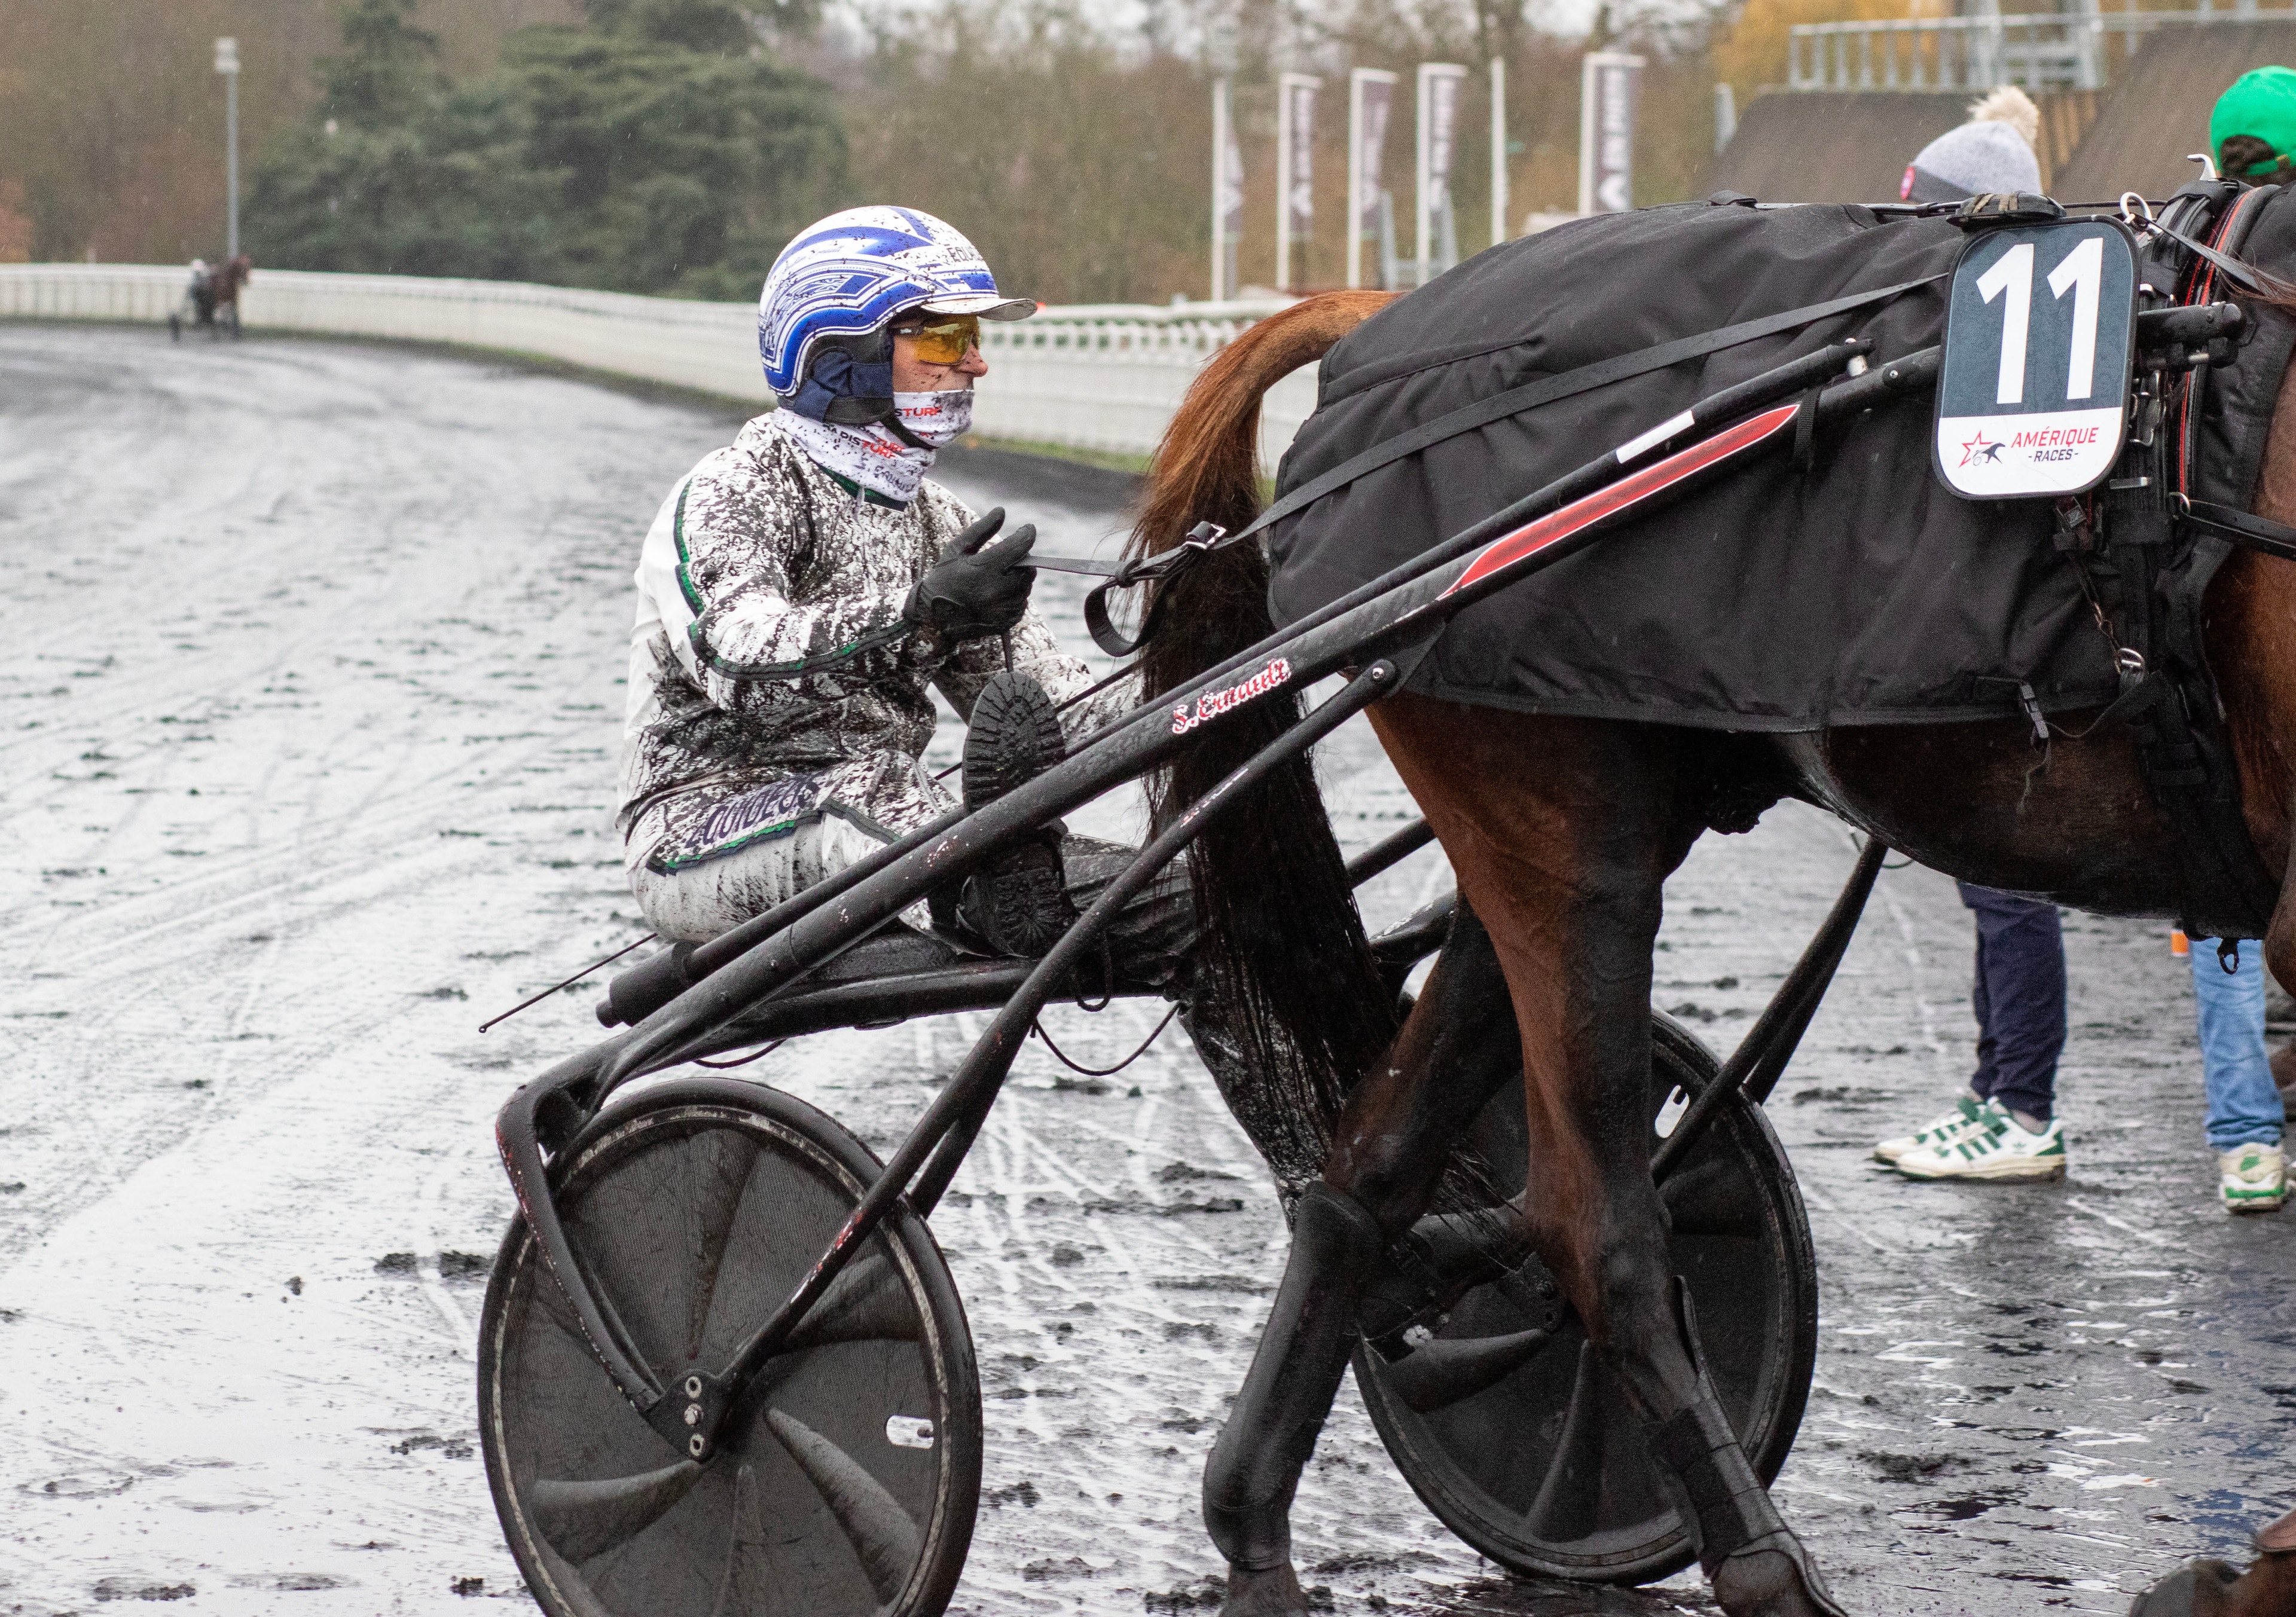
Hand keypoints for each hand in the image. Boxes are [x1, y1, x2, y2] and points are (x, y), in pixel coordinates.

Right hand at [905, 507, 1037, 642]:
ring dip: (1018, 578)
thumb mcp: (957, 549)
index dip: (1027, 535)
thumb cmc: (944, 577)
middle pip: (1027, 568)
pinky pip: (1022, 603)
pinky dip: (1014, 595)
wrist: (934, 617)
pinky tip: (996, 594)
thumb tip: (1002, 511)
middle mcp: (995, 590)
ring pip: (1026, 586)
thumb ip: (981, 529)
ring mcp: (1002, 609)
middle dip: (1021, 559)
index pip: (1019, 547)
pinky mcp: (1006, 622)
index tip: (1028, 529)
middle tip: (1007, 559)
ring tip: (998, 577)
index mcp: (983, 569)